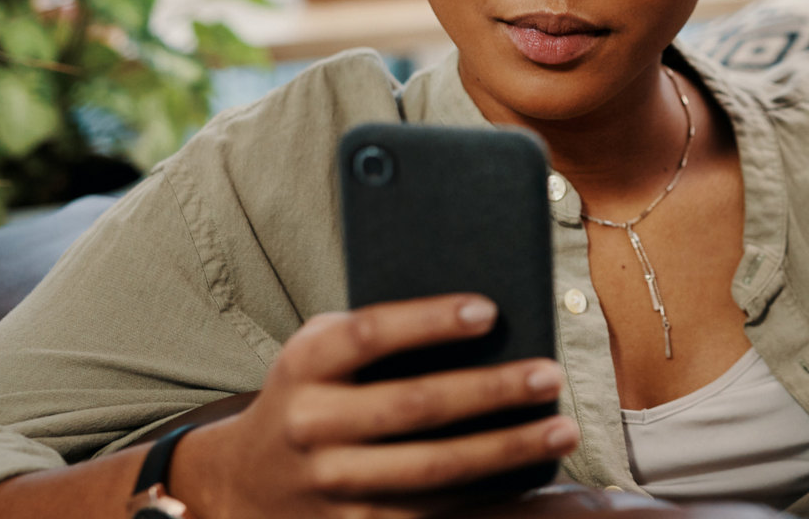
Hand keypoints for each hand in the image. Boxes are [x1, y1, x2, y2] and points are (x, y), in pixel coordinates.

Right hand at [177, 294, 577, 518]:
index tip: (489, 310)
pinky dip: (488, 495)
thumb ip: (377, 334)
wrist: (246, 483)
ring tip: (562, 429)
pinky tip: (532, 477)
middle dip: (490, 391)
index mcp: (304, 366)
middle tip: (549, 375)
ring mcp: (333, 483)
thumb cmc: (312, 395)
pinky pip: (433, 511)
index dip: (428, 321)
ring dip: (506, 450)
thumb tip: (482, 321)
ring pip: (432, 468)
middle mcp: (312, 425)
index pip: (369, 335)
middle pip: (413, 406)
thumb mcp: (320, 352)